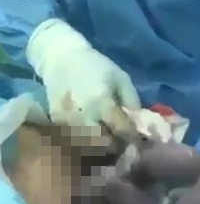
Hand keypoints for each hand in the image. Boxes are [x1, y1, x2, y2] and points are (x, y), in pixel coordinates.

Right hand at [27, 19, 140, 134]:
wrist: (62, 58)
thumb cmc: (97, 66)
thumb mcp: (122, 79)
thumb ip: (132, 103)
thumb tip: (139, 125)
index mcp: (102, 101)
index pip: (122, 130)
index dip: (132, 136)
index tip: (137, 137)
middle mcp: (83, 114)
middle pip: (104, 144)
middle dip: (115, 144)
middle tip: (121, 139)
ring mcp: (67, 119)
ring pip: (87, 145)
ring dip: (100, 144)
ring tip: (106, 135)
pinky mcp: (56, 121)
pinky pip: (73, 138)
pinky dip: (84, 138)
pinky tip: (90, 128)